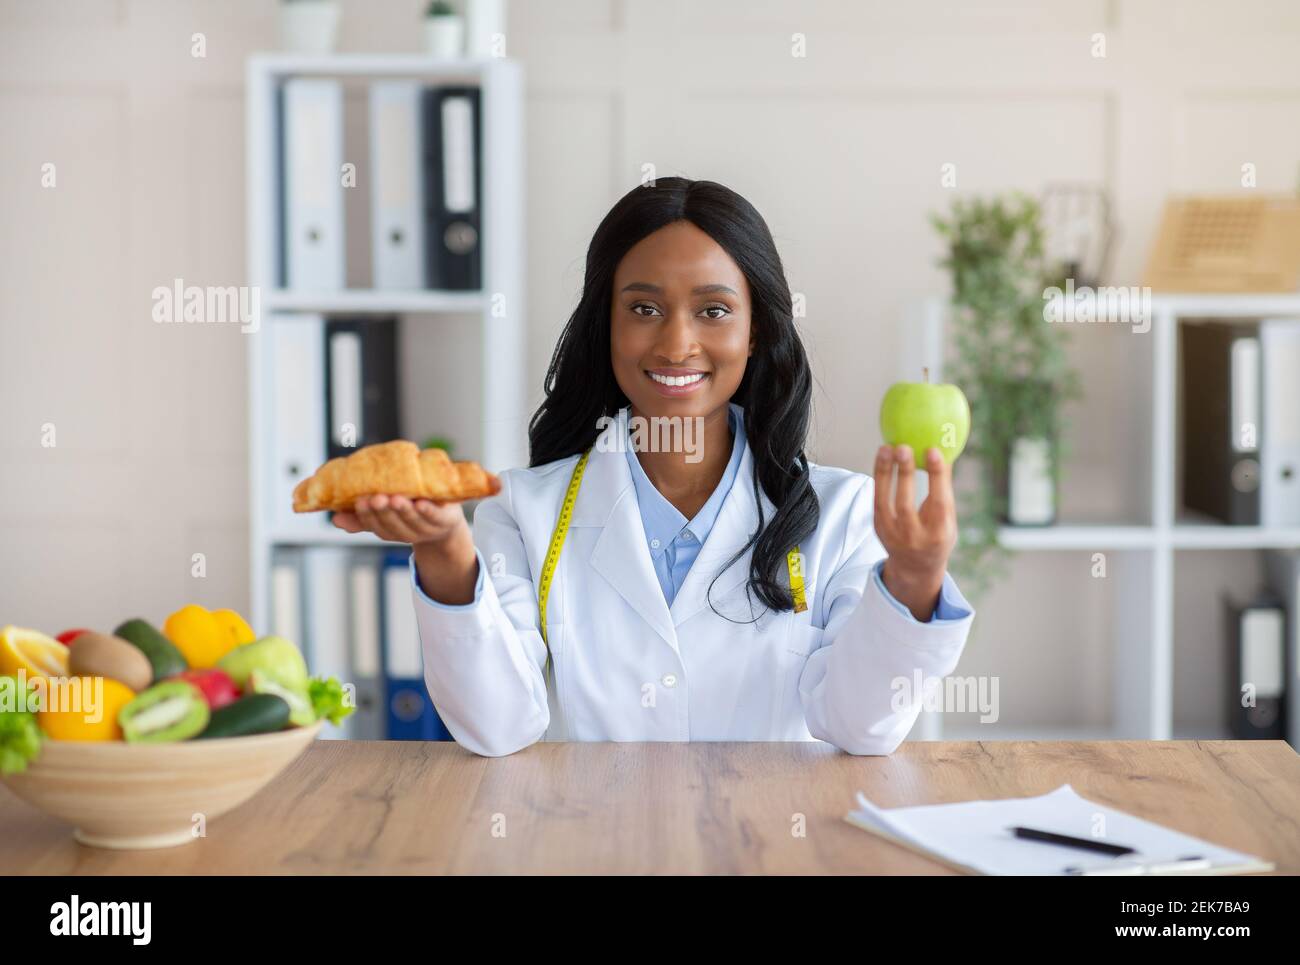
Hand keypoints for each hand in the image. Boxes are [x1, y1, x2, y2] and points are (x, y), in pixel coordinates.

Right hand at [332, 494, 467, 546]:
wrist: (445, 520)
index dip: (367, 515)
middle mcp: (408, 532)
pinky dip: (428, 511)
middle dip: (384, 512)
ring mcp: (428, 527)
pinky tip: (421, 503)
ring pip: (413, 521)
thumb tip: (334, 518)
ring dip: (404, 511)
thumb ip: (362, 517)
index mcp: (391, 530)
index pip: (376, 526)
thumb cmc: (409, 511)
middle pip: (393, 525)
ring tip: (395, 498)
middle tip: (376, 498)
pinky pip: (436, 516)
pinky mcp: (446, 519)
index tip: (359, 501)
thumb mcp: (386, 515)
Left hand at [873, 445, 956, 620]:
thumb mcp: (948, 519)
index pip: (938, 502)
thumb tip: (943, 451)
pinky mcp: (878, 528)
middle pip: (905, 503)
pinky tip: (882, 458)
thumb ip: (944, 490)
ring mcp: (892, 534)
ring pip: (884, 501)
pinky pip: (876, 500)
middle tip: (904, 447)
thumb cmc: (937, 534)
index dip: (936, 476)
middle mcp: (914, 537)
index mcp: (938, 533)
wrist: (915, 567)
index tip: (933, 451)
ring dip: (885, 472)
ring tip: (887, 447)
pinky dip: (879, 477)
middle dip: (904, 474)